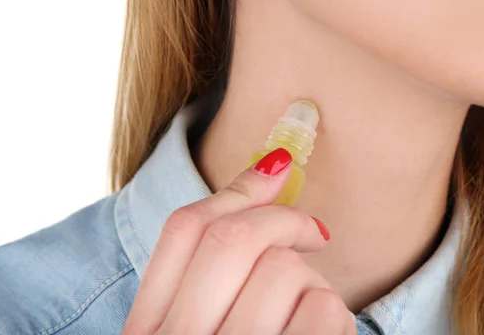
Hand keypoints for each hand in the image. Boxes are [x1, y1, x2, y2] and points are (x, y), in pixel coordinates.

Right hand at [122, 148, 355, 334]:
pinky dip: (335, 317)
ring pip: (283, 268)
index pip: (184, 229)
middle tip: (315, 233)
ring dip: (312, 283)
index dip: (239, 188)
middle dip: (285, 221)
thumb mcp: (201, 324)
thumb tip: (274, 165)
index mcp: (148, 328)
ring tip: (307, 315)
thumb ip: (215, 267)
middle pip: (232, 237)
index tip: (281, 166)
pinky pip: (324, 309)